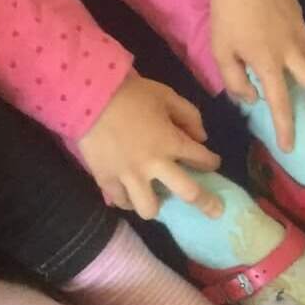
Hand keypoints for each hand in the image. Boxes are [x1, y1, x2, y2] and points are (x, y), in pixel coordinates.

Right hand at [78, 73, 223, 218]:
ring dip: (156, 206)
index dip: (211, 162)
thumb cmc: (131, 94)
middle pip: (189, 193)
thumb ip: (189, 115)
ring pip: (149, 208)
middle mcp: (155, 165)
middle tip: (215, 211)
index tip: (213, 163)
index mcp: (172, 142)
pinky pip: (120, 201)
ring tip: (155, 200)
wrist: (89, 96)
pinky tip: (129, 195)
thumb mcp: (167, 95)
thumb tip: (202, 138)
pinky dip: (126, 200)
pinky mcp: (106, 179)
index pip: (202, 159)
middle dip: (207, 203)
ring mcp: (129, 175)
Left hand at [206, 0, 304, 152]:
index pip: (280, 104)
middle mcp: (290, 52)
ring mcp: (299, 33)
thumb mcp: (220, 51)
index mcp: (268, 63)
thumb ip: (235, 81)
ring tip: (304, 85)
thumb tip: (252, 98)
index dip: (286, 128)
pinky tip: (292, 52)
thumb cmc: (225, 14)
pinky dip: (304, 55)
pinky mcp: (300, 18)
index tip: (289, 148)